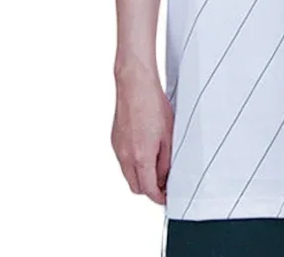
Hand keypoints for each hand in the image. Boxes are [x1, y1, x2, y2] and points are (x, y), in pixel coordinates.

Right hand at [111, 69, 174, 203]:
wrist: (135, 86)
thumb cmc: (154, 105)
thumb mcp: (168, 136)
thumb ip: (165, 161)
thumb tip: (164, 178)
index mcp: (141, 157)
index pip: (148, 190)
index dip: (159, 197)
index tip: (167, 197)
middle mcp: (126, 157)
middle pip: (136, 186)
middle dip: (149, 189)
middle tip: (163, 183)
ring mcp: (118, 149)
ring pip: (128, 174)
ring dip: (141, 176)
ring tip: (156, 163)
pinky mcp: (114, 140)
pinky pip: (123, 161)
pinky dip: (133, 163)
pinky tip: (145, 150)